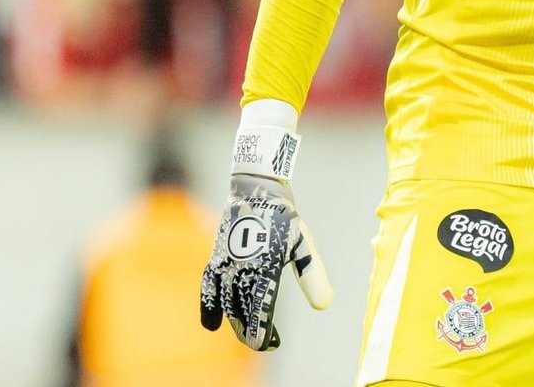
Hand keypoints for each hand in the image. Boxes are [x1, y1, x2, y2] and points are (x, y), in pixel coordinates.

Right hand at [200, 122, 331, 350]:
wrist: (257, 189)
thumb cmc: (285, 217)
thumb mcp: (304, 245)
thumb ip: (313, 276)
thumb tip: (325, 306)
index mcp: (264, 267)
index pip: (260, 310)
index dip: (263, 332)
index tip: (270, 344)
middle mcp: (241, 269)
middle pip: (241, 311)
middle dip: (250, 331)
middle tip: (263, 343)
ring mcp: (225, 264)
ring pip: (225, 302)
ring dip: (235, 322)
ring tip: (246, 334)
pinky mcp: (216, 258)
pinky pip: (208, 287)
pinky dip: (208, 306)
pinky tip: (211, 325)